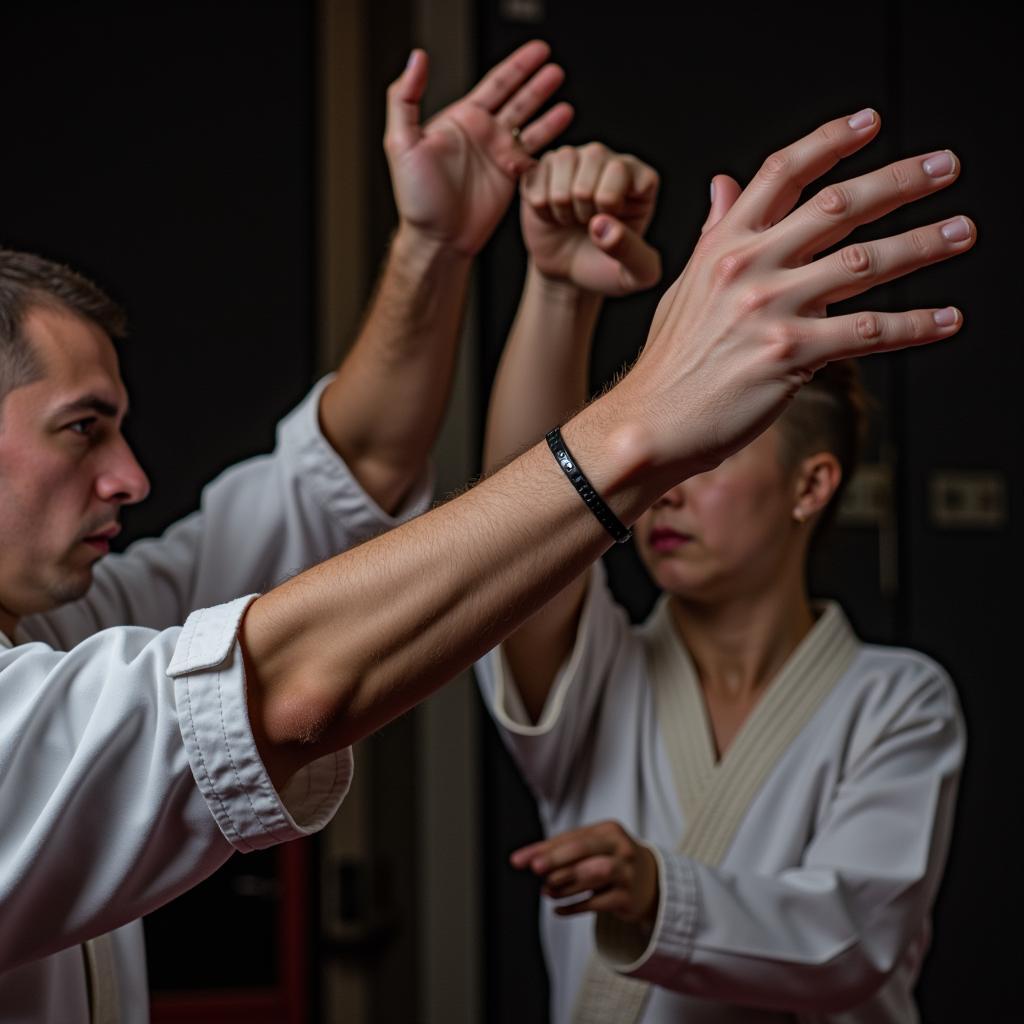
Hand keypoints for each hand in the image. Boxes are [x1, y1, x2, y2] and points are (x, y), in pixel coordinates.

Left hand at [384, 41, 573, 256]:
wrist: (438, 239)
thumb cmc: (416, 199)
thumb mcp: (401, 143)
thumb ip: (405, 98)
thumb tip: (417, 60)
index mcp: (460, 121)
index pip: (495, 84)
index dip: (517, 66)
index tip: (537, 51)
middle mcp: (482, 135)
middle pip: (517, 99)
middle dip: (537, 82)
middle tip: (555, 67)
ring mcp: (498, 156)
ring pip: (529, 124)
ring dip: (548, 108)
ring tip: (564, 93)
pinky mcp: (511, 179)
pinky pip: (535, 154)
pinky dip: (550, 141)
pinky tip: (561, 129)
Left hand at [511, 820, 658, 924]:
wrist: (651, 881)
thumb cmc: (611, 859)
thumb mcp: (592, 849)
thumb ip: (561, 851)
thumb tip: (527, 859)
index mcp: (608, 831)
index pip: (571, 837)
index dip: (543, 848)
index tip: (518, 860)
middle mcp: (620, 848)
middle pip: (584, 850)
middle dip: (556, 859)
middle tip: (535, 868)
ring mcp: (626, 873)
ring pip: (592, 875)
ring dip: (564, 884)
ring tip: (546, 891)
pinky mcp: (628, 898)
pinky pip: (596, 903)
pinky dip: (574, 906)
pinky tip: (558, 909)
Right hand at [521, 143, 660, 295]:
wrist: (569, 275)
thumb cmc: (605, 268)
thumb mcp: (635, 275)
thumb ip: (632, 253)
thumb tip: (603, 227)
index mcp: (640, 179)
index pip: (624, 169)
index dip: (610, 203)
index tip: (610, 226)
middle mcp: (608, 160)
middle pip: (594, 157)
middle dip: (584, 203)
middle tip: (586, 224)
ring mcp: (575, 160)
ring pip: (564, 159)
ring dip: (561, 203)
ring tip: (569, 219)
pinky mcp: (543, 169)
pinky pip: (536, 174)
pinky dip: (540, 205)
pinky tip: (551, 214)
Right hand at [615, 110, 975, 479]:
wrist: (650, 422)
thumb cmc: (670, 362)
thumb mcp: (685, 287)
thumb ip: (714, 235)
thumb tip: (724, 185)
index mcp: (723, 246)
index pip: (781, 175)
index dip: (829, 142)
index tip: (870, 122)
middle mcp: (748, 268)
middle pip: (837, 206)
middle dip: (899, 181)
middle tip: (945, 166)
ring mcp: (769, 310)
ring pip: (863, 264)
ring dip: (923, 245)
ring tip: (962, 232)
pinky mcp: (789, 355)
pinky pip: (866, 332)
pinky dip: (913, 325)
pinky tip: (946, 319)